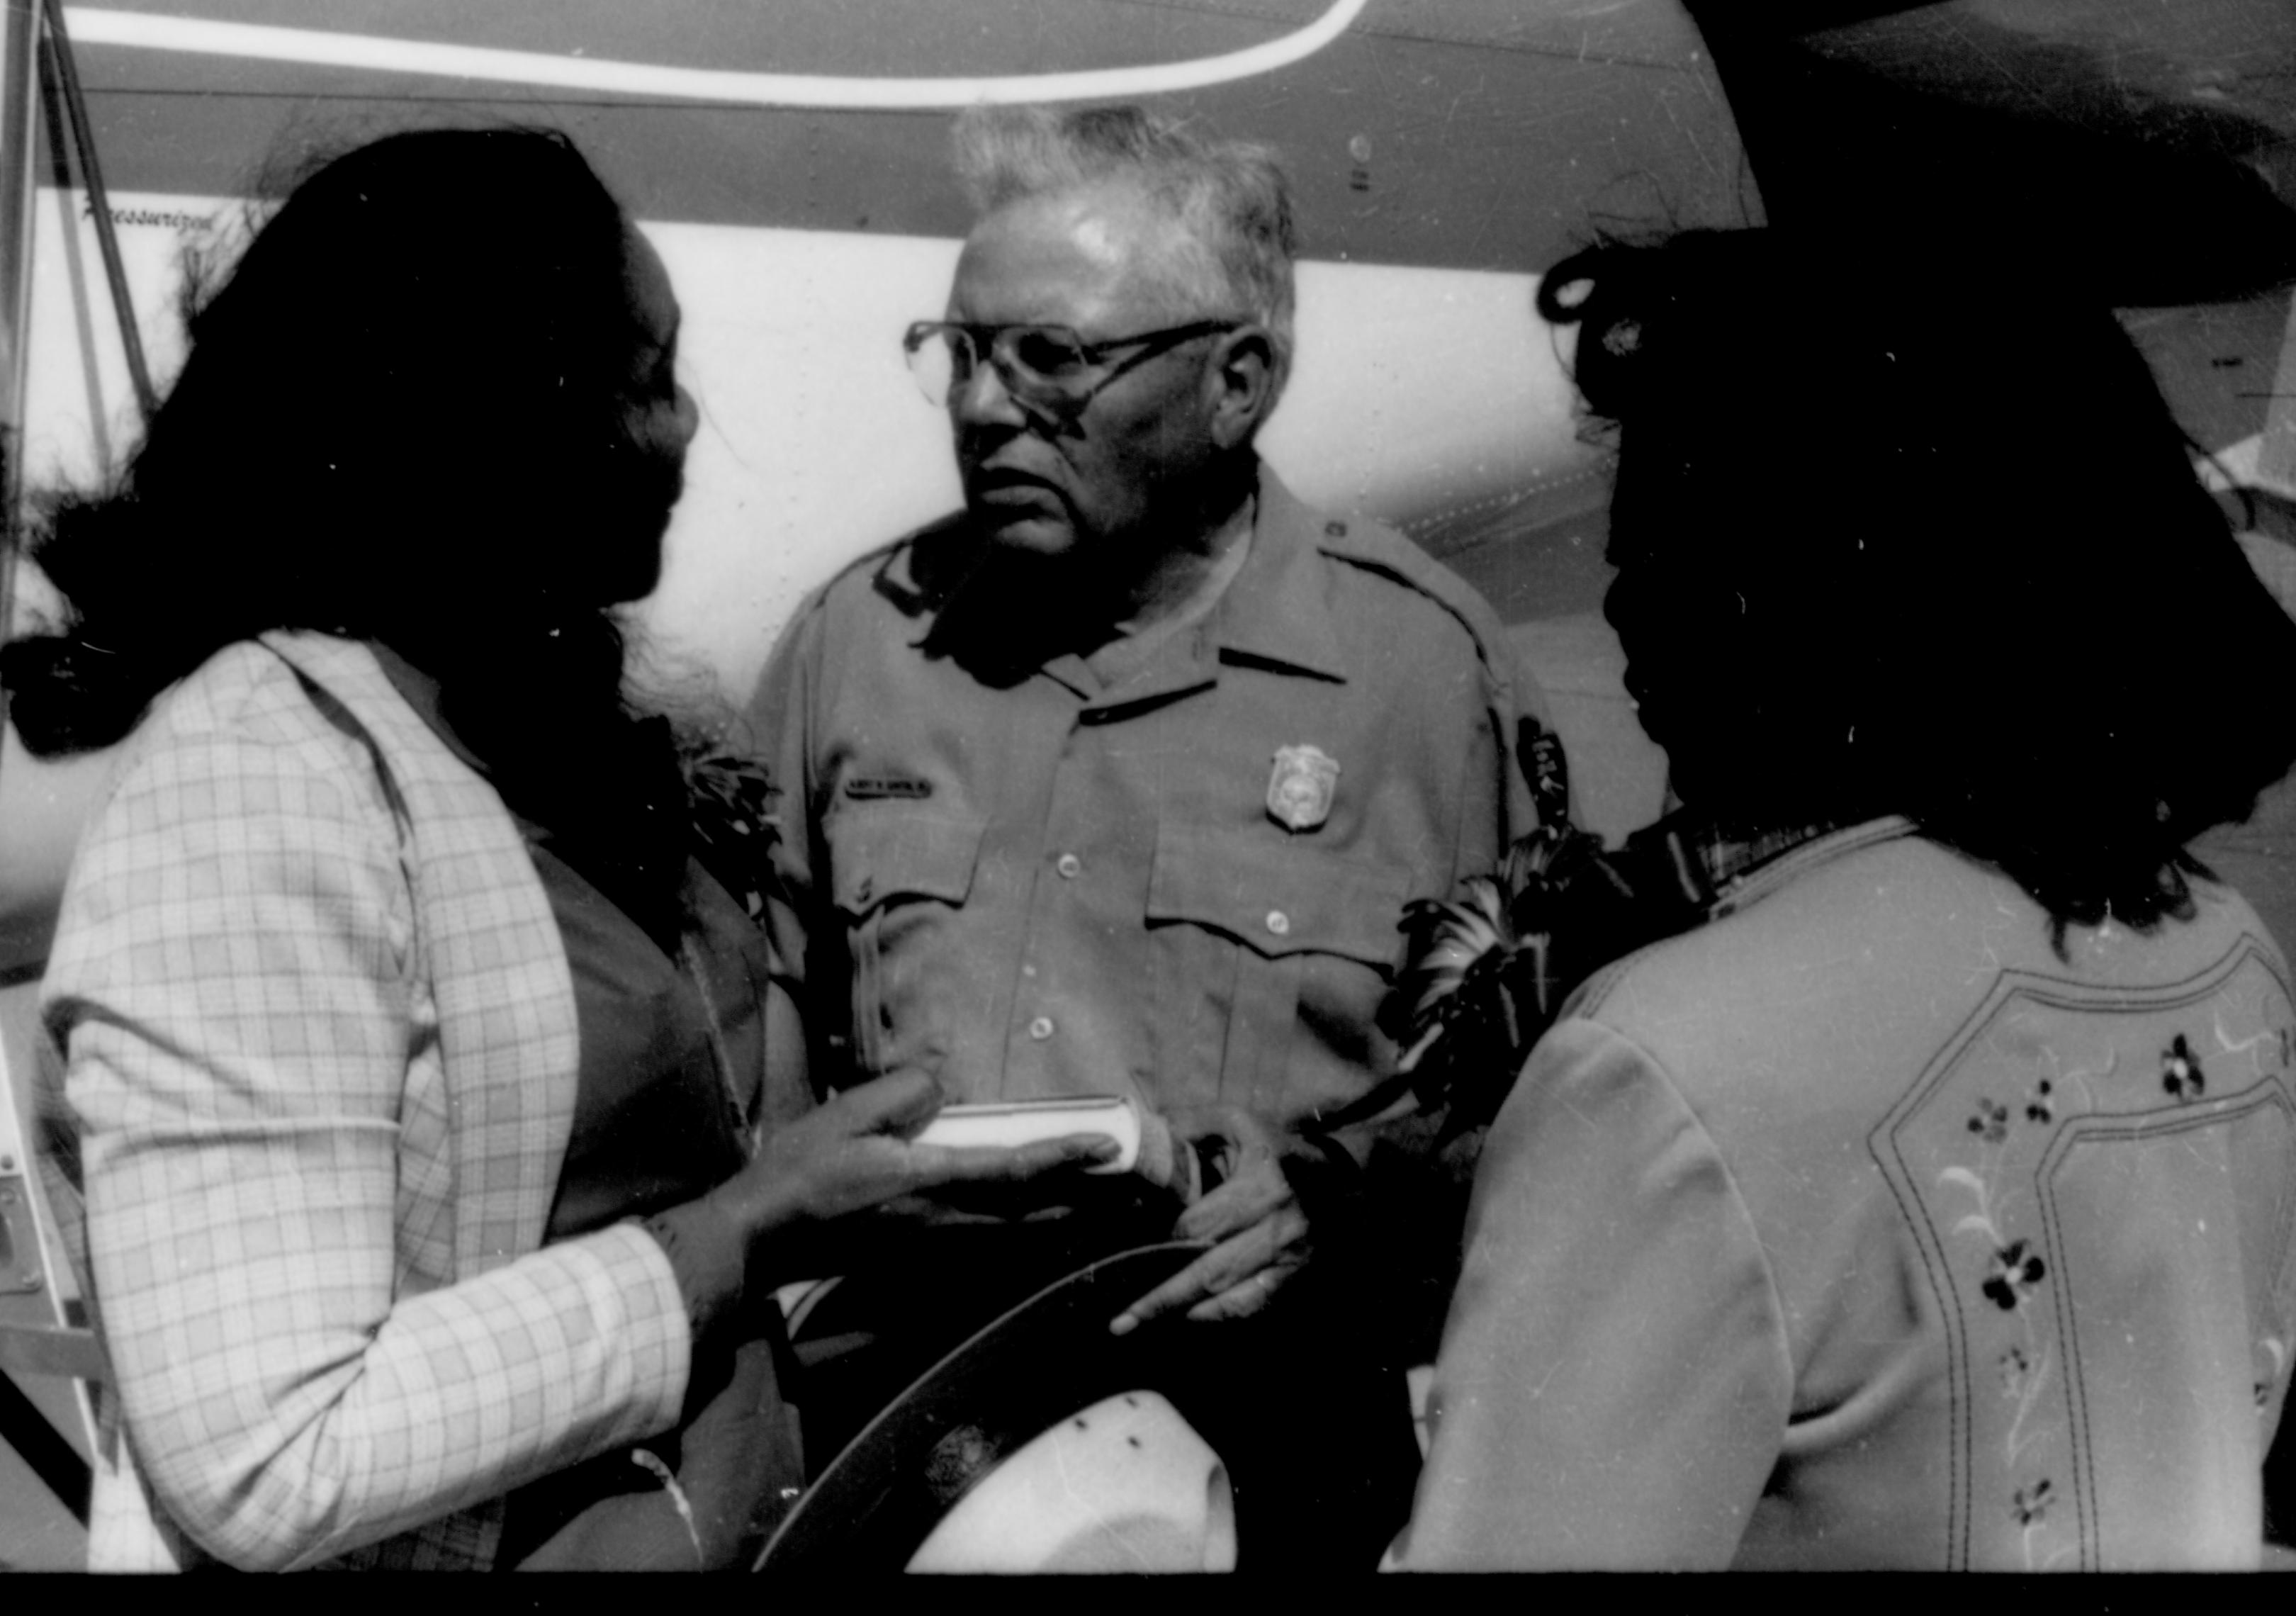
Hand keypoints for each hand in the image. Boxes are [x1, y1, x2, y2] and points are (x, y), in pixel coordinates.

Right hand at [715, 1070, 1116, 1281]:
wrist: (762, 1241)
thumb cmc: (799, 1173)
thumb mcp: (846, 1115)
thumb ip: (903, 1094)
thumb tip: (945, 1084)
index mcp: (929, 1182)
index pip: (1014, 1169)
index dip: (1065, 1156)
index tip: (1107, 1145)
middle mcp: (945, 1222)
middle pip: (1034, 1213)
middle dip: (1088, 1198)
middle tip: (1136, 1187)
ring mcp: (936, 1246)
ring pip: (1019, 1236)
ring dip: (1067, 1220)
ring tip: (1108, 1205)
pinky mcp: (924, 1258)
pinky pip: (994, 1248)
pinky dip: (1032, 1237)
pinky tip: (1049, 1227)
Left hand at [1108, 1106, 1315, 1333]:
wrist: (1338, 1175)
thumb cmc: (1275, 1147)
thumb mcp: (1236, 1123)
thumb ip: (1188, 1125)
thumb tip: (1139, 1139)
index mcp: (1260, 1185)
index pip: (1199, 1227)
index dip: (1164, 1241)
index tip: (1131, 1250)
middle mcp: (1277, 1226)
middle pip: (1209, 1271)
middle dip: (1162, 1295)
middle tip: (1120, 1317)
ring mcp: (1289, 1257)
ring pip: (1228, 1296)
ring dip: (1182, 1311)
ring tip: (1137, 1323)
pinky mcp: (1295, 1276)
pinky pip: (1253, 1305)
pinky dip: (1219, 1315)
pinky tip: (1188, 1318)